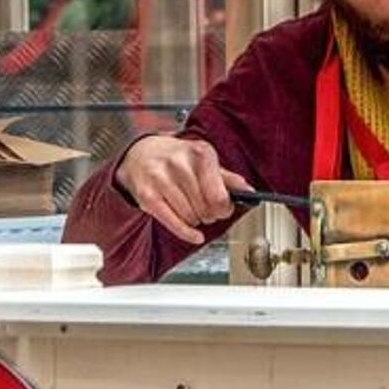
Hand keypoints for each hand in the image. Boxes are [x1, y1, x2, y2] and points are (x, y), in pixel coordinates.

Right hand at [113, 134, 251, 244]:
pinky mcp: (146, 196)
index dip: (225, 208)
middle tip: (209, 212)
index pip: (219, 195)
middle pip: (206, 208)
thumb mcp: (203, 160)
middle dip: (211, 214)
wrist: (140, 153)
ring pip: (190, 217)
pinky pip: (172, 223)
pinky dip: (186, 233)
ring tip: (193, 211)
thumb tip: (248, 191)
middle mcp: (179, 164)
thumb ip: (226, 177)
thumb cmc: (176, 158)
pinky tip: (194, 235)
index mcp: (200, 153)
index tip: (225, 209)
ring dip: (196, 220)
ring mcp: (161, 179)